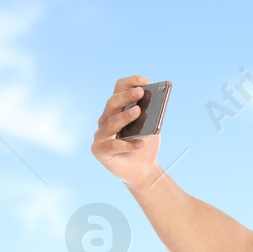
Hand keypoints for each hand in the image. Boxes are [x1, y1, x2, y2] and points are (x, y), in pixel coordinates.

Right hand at [91, 75, 162, 189]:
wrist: (144, 170)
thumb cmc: (145, 145)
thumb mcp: (151, 127)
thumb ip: (150, 115)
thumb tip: (153, 103)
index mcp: (116, 109)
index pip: (118, 89)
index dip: (130, 82)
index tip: (145, 81)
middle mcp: (105, 119)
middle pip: (112, 103)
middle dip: (126, 96)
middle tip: (140, 92)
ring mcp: (100, 135)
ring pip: (111, 122)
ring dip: (125, 117)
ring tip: (139, 112)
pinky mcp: (99, 151)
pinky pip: (113, 145)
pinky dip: (128, 144)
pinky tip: (140, 143)